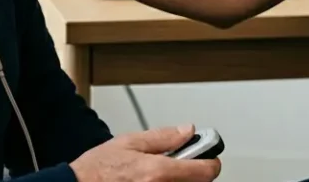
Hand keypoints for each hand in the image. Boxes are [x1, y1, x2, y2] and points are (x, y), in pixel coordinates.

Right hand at [70, 125, 221, 181]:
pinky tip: (151, 180)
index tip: (209, 155)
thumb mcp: (129, 141)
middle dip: (193, 170)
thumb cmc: (97, 169)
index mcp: (158, 172)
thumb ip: (162, 136)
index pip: (206, 171)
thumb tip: (187, 131)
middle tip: (179, 161)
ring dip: (180, 178)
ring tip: (158, 172)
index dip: (211, 160)